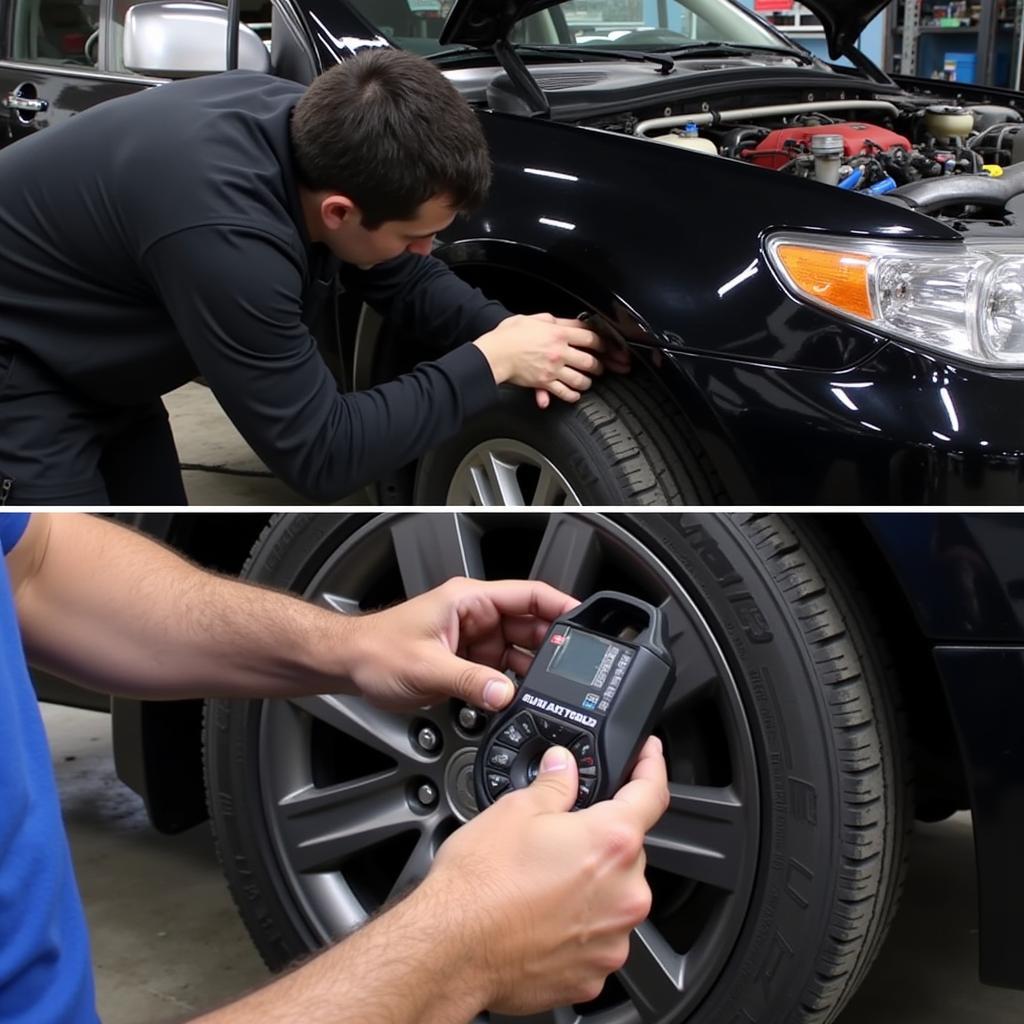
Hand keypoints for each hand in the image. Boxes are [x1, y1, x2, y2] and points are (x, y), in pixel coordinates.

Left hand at [345, 577, 577, 710]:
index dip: (560, 606)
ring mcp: (472, 640)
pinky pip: (500, 671)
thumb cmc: (376, 649)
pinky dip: (512, 684)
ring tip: (547, 689)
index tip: (585, 622)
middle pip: (529, 626)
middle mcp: (474, 616)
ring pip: (517, 651)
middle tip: (571, 669)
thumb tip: (505, 693)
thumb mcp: (426, 667)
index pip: (528, 594)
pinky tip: (519, 698)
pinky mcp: (466, 662)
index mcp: (469, 600)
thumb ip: (469, 681)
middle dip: (550, 647)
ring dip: (531, 670)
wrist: (348, 665)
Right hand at [424, 736, 669, 1013]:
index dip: (651, 766)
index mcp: (611, 842)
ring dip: (590, 886)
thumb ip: (554, 784)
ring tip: (540, 884)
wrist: (451, 950)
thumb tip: (564, 767)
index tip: (650, 756)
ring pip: (614, 897)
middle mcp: (625, 893)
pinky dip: (577, 926)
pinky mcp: (594, 974)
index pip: (651, 793)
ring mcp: (613, 938)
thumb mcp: (515, 811)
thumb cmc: (479, 884)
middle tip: (558, 839)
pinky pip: (597, 938)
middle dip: (599, 840)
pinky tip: (540, 917)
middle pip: (628, 851)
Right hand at [473, 313, 603, 405]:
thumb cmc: (509, 335)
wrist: (494, 353)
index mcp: (558, 333)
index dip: (603, 344)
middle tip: (601, 367)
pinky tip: (574, 394)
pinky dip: (572, 395)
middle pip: (590, 361)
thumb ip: (552, 320)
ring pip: (580, 380)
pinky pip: (564, 393)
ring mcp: (553, 369)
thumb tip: (565, 322)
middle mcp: (559, 352)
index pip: (590, 338)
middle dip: (599, 366)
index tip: (606, 347)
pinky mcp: (544, 383)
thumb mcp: (533, 318)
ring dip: (588, 382)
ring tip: (588, 381)